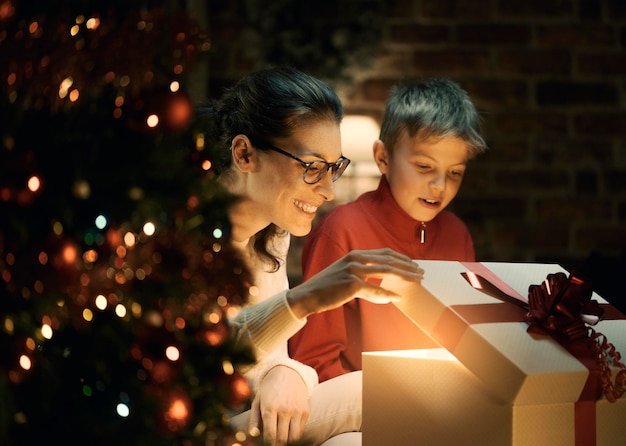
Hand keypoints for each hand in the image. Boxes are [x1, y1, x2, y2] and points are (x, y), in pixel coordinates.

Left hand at [248, 365, 309, 444]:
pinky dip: (295, 434)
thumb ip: (254, 418)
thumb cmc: (270, 388)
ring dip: (287, 441)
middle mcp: (285, 410)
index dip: (268, 444)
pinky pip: (301, 430)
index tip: (267, 444)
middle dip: (276, 444)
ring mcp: (297, 411)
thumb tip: (253, 434)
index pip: (270, 435)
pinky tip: (288, 431)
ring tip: (281, 439)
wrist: (288, 372)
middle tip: (273, 443)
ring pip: (293, 437)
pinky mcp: (305, 411)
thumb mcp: (258, 400)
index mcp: (270, 408)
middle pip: (282, 439)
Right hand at [287, 248, 423, 317]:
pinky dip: (387, 294)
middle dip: (408, 266)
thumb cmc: (328, 288)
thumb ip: (363, 275)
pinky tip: (397, 297)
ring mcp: (353, 270)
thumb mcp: (346, 275)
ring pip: (386, 271)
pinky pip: (375, 290)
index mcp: (355, 254)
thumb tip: (382, 285)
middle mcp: (356, 259)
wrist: (308, 295)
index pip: (385, 253)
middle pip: (389, 260)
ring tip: (416, 282)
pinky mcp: (351, 284)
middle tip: (421, 273)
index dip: (402, 258)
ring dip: (404, 277)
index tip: (414, 265)